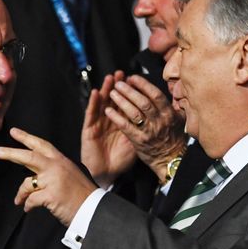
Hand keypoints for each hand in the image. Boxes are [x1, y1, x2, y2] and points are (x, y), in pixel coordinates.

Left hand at [0, 128, 97, 226]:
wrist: (94, 210)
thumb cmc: (82, 196)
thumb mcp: (70, 176)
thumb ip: (54, 172)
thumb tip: (35, 177)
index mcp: (62, 161)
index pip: (42, 145)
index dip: (27, 137)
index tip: (14, 132)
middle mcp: (57, 167)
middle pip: (28, 157)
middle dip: (10, 153)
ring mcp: (53, 180)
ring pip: (26, 183)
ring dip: (20, 194)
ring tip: (19, 200)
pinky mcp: (50, 195)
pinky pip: (31, 199)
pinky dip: (27, 205)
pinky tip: (28, 208)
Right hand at [81, 72, 136, 187]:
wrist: (106, 174)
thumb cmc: (120, 160)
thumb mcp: (136, 144)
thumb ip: (143, 130)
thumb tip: (158, 118)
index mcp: (121, 122)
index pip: (126, 103)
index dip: (130, 92)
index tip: (135, 80)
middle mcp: (110, 120)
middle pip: (114, 99)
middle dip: (119, 86)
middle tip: (122, 74)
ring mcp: (99, 123)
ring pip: (102, 102)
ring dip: (107, 90)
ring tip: (111, 78)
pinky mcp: (89, 129)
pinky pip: (91, 114)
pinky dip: (93, 103)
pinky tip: (96, 92)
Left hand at [105, 75, 187, 180]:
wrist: (171, 160)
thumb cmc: (174, 138)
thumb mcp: (180, 119)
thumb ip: (175, 104)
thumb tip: (175, 88)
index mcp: (169, 114)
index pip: (155, 95)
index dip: (143, 84)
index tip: (133, 78)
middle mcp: (159, 121)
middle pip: (143, 102)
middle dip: (129, 91)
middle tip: (119, 83)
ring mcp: (148, 131)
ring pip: (133, 113)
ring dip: (121, 101)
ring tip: (112, 93)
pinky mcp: (138, 141)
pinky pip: (125, 127)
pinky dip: (116, 117)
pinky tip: (108, 111)